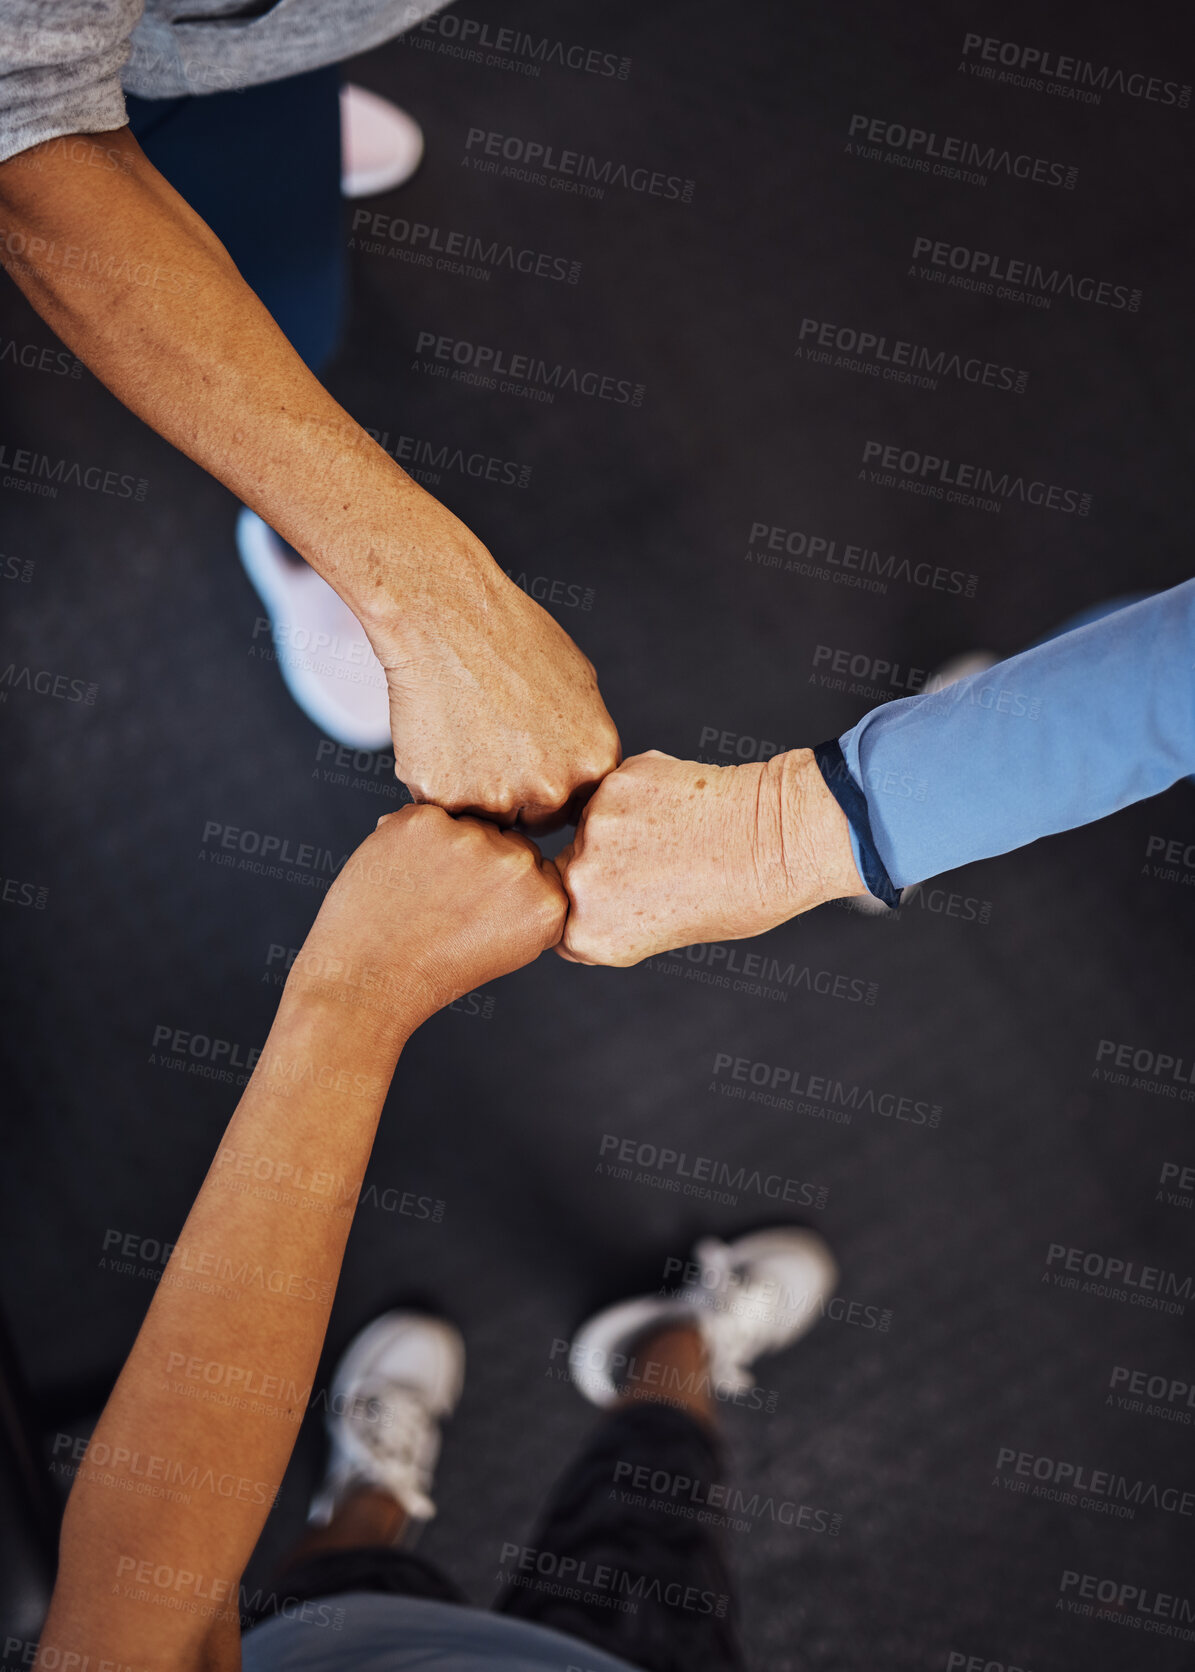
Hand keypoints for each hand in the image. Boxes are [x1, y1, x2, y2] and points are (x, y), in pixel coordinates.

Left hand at [288, 804, 566, 1032]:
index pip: (533, 863)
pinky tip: (399, 877)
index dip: (498, 883)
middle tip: (443, 904)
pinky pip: (423, 817)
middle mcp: (518, 866)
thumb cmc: (433, 968)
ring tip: (419, 894)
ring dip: (443, 847)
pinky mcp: (425, 822)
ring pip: (463, 825)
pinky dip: (407, 841)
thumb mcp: (510, 946)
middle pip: (502, 838)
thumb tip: (524, 850)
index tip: (474, 909)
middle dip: (476, 862)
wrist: (371, 980)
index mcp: (548, 900)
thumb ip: (529, 898)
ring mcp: (471, 840)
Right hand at [363, 505, 619, 830]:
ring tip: (465, 735)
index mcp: (594, 762)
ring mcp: (499, 797)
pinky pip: (442, 807)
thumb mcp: (580, 681)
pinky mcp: (446, 797)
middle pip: (533, 819)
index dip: (550, 787)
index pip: (577, 808)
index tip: (529, 762)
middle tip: (489, 746)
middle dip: (514, 795)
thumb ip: (588, 738)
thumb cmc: (510, 637)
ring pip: (487, 817)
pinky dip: (436, 782)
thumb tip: (589, 769)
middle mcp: (553, 788)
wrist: (444, 616)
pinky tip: (439, 737)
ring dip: (474, 793)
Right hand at [555, 749, 865, 966]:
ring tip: (676, 834)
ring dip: (621, 823)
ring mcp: (596, 827)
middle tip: (661, 862)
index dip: (596, 904)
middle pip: (570, 867)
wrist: (782, 842)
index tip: (631, 897)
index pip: (562, 917)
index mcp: (587, 933)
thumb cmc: (740, 896)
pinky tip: (680, 805)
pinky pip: (615, 786)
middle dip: (605, 862)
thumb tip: (577, 879)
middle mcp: (581, 881)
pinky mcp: (618, 782)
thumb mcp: (661, 933)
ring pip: (591, 822)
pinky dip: (641, 792)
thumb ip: (609, 915)